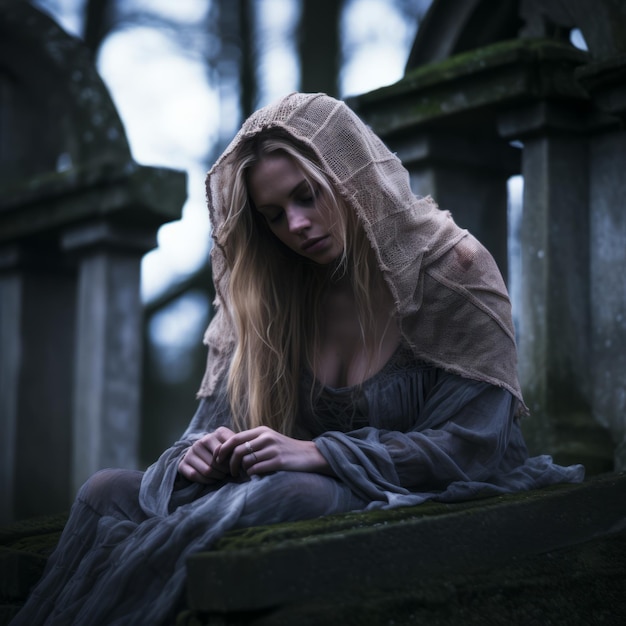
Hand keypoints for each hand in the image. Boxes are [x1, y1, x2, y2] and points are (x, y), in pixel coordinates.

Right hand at [178, 426, 235, 483]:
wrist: (201, 455)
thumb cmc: (222, 451)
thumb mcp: (230, 445)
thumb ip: (236, 447)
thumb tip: (243, 453)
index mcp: (213, 434)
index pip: (223, 449)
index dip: (230, 461)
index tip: (234, 464)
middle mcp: (199, 442)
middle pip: (216, 462)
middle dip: (225, 470)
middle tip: (228, 472)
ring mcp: (190, 453)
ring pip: (207, 470)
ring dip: (217, 476)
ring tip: (222, 475)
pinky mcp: (182, 464)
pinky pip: (195, 476)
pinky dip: (206, 481)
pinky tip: (212, 479)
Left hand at [215, 426, 332, 476]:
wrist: (309, 455)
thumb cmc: (286, 449)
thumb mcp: (269, 439)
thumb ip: (253, 441)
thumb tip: (230, 449)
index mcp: (262, 431)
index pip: (235, 438)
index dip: (223, 449)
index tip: (218, 459)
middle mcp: (266, 438)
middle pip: (237, 450)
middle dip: (230, 463)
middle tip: (230, 472)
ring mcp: (273, 449)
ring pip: (245, 461)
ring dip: (242, 470)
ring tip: (244, 474)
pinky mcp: (278, 461)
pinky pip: (256, 469)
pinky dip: (252, 474)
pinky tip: (255, 475)